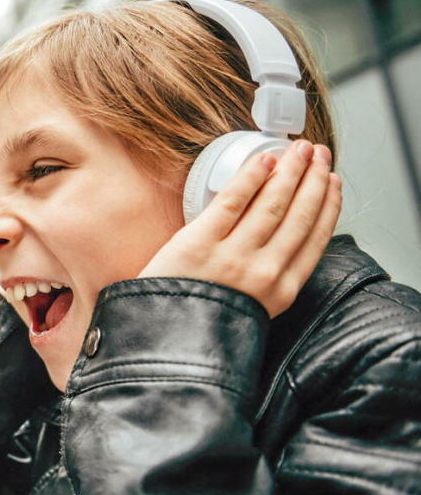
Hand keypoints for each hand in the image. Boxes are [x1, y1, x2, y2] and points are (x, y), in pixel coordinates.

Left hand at [139, 139, 341, 317]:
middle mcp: (264, 273)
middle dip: (313, 179)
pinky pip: (233, 202)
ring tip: (297, 149)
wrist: (162, 345)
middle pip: (299, 216)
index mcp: (280, 292)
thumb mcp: (249, 311)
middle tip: (318, 154)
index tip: (332, 182)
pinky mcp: (200, 244)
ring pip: (273, 204)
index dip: (327, 205)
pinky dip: (251, 177)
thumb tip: (279, 241)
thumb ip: (268, 283)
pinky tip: (263, 160)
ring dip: (289, 171)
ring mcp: (233, 258)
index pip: (315, 238)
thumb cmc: (199, 326)